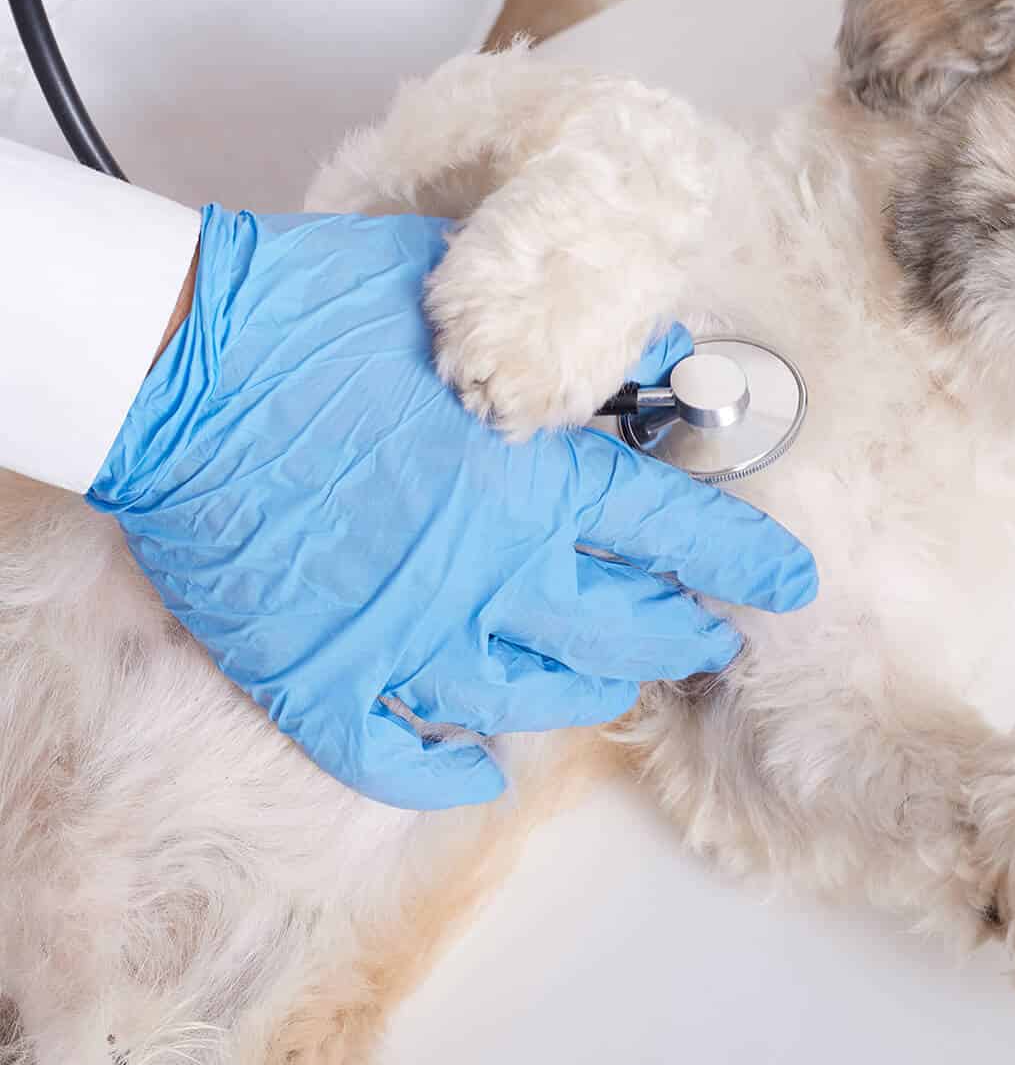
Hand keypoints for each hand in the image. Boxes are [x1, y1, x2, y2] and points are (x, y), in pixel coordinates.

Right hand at [90, 207, 817, 809]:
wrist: (173, 362)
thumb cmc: (321, 309)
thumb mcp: (467, 288)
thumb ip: (573, 335)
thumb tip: (665, 355)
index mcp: (538, 481)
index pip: (680, 531)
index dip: (748, 560)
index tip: (790, 581)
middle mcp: (490, 574)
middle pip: (623, 632)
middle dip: (682, 636)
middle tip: (705, 637)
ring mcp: (405, 638)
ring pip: (528, 702)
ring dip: (585, 696)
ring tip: (611, 686)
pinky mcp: (319, 677)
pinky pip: (397, 757)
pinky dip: (443, 776)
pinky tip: (476, 775)